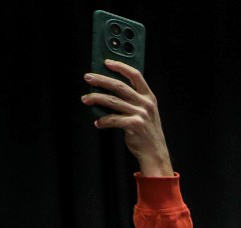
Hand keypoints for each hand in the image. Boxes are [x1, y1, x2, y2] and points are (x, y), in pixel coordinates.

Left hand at [82, 61, 171, 176]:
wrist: (155, 152)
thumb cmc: (147, 131)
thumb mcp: (145, 112)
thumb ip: (133, 99)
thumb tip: (108, 88)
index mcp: (149, 97)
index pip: (135, 75)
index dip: (120, 67)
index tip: (106, 63)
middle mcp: (146, 104)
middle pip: (119, 86)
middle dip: (101, 80)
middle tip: (88, 78)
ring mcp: (141, 115)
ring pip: (112, 101)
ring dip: (96, 98)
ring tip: (85, 99)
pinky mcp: (134, 125)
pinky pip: (113, 119)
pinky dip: (103, 121)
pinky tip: (97, 122)